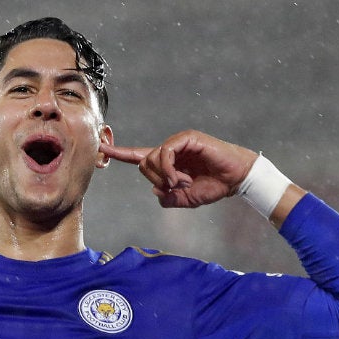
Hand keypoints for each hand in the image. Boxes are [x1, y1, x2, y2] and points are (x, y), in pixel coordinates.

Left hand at [100, 130, 257, 207]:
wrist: (236, 179)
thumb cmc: (214, 186)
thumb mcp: (186, 199)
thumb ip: (168, 198)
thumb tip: (155, 190)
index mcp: (168, 162)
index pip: (138, 156)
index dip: (120, 153)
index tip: (101, 148)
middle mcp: (170, 149)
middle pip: (143, 163)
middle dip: (156, 180)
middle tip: (177, 187)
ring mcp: (178, 142)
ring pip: (152, 159)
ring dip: (166, 177)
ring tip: (184, 183)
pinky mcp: (187, 138)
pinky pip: (165, 152)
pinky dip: (169, 169)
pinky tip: (181, 178)